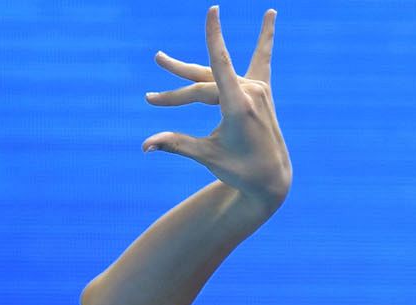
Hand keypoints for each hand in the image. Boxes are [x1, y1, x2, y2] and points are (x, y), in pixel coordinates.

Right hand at [143, 7, 289, 206]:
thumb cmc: (238, 169)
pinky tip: (271, 14)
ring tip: (163, 60)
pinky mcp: (262, 91)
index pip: (221, 65)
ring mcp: (259, 90)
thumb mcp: (207, 156)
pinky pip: (261, 59)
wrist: (271, 177)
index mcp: (239, 107)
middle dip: (178, 75)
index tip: (213, 10)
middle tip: (157, 60)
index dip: (215, 37)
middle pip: (206, 79)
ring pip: (218, 75)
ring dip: (190, 72)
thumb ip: (177, 144)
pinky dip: (265, 38)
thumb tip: (144, 146)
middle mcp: (251, 93)